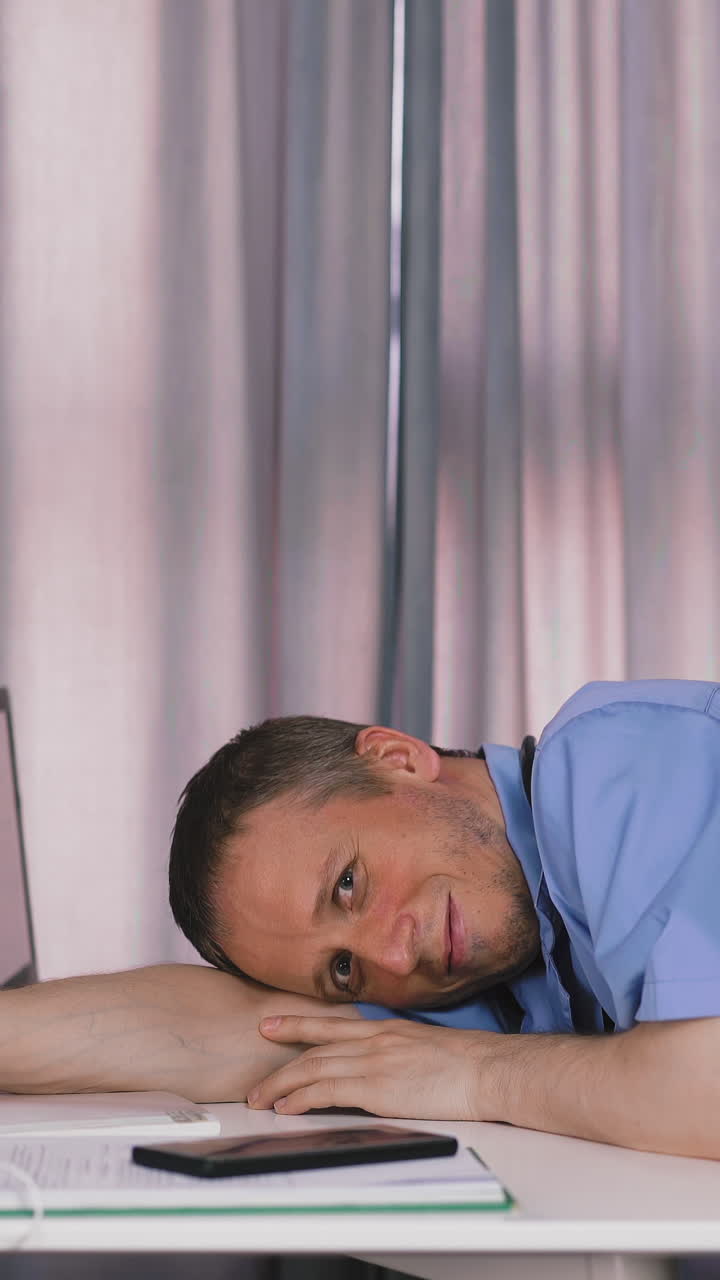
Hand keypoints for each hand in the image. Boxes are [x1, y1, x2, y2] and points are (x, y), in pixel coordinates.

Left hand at [247, 1015, 498, 1120]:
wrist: (488, 1070)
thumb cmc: (468, 1063)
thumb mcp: (425, 1046)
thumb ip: (398, 1052)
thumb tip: (384, 1067)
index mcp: (386, 1029)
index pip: (332, 1024)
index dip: (298, 1024)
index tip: (272, 1023)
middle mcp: (375, 1040)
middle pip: (315, 1047)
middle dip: (280, 1061)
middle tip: (255, 1077)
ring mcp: (374, 1062)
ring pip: (314, 1068)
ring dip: (283, 1085)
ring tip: (262, 1099)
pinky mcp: (377, 1087)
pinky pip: (328, 1091)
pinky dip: (302, 1098)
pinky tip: (287, 1107)